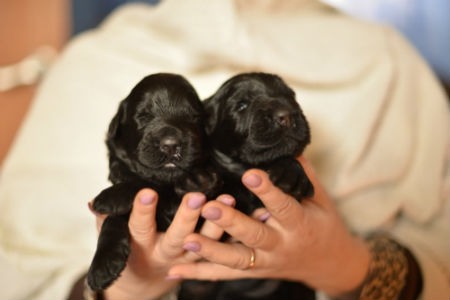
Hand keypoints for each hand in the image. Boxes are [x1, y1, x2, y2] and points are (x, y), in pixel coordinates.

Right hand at [90, 189, 234, 299]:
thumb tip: (95, 201)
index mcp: (140, 245)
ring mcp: (187, 257)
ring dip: (217, 223)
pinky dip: (234, 233)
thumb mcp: (112, 239)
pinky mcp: (204, 258)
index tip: (148, 192)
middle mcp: (166, 253)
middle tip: (196, 196)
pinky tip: (251, 213)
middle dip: (186, 217)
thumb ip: (107, 220)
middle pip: (177, 236)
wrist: (143, 283)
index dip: (143, 211)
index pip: (139, 227)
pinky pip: (222, 248)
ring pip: (205, 243)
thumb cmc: (127, 252)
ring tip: (228, 198)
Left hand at [168, 157, 370, 297]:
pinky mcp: (254, 271)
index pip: (283, 206)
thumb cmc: (324, 226)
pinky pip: (224, 275)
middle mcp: (281, 245)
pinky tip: (176, 271)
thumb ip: (302, 174)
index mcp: (300, 224)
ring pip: (237, 259)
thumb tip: (286, 147)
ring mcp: (266, 262)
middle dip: (231, 222)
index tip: (250, 174)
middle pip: (255, 235)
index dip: (267, 191)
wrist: (330, 264)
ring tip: (187, 238)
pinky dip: (200, 273)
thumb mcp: (320, 199)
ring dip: (211, 250)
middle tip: (209, 207)